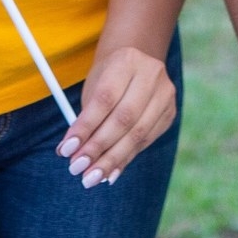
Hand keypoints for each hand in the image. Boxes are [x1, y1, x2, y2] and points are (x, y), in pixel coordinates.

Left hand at [56, 43, 175, 186]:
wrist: (137, 66)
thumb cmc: (108, 78)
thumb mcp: (93, 87)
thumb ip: (85, 117)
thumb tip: (71, 152)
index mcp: (127, 61)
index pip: (105, 99)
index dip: (85, 127)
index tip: (66, 149)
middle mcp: (151, 75)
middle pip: (124, 119)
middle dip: (98, 147)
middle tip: (77, 167)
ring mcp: (165, 94)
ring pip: (137, 134)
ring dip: (111, 159)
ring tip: (91, 177)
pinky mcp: (170, 113)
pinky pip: (146, 141)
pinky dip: (125, 158)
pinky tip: (110, 172)